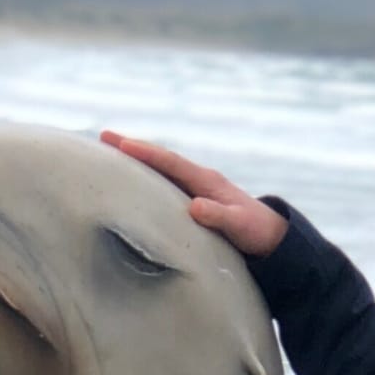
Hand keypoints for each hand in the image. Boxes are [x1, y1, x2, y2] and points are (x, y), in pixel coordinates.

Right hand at [100, 131, 288, 257]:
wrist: (272, 238)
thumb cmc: (257, 233)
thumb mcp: (240, 226)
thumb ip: (219, 216)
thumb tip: (194, 207)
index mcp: (207, 181)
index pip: (171, 162)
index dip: (146, 153)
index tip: (121, 144)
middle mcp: (199, 180)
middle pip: (160, 160)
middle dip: (133, 148)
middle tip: (102, 137)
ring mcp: (196, 189)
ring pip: (160, 171)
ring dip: (137, 161)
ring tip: (108, 154)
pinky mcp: (194, 201)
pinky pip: (165, 184)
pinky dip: (147, 178)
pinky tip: (132, 182)